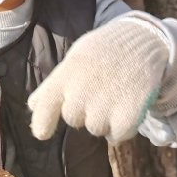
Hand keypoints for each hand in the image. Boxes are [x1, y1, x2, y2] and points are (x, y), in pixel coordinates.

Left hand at [28, 14, 168, 142]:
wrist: (142, 40)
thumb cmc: (103, 51)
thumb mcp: (74, 60)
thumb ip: (53, 85)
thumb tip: (33, 106)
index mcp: (64, 77)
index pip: (44, 107)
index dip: (42, 123)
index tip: (42, 133)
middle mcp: (80, 93)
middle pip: (74, 120)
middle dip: (85, 111)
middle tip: (100, 90)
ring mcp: (103, 105)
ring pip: (96, 130)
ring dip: (105, 119)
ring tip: (115, 94)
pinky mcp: (127, 115)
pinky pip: (117, 136)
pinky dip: (122, 129)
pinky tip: (127, 108)